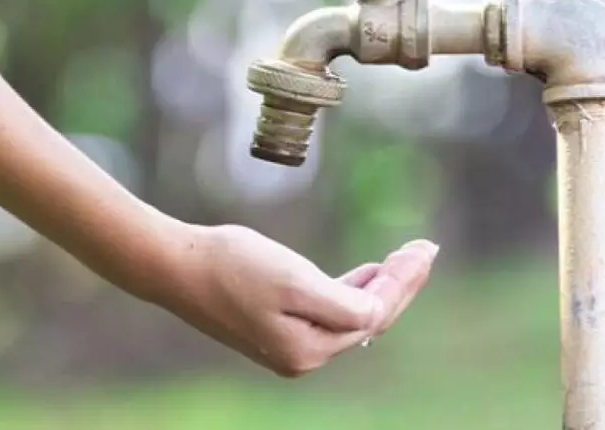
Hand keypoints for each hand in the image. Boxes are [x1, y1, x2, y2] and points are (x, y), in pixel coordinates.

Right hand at [154, 223, 438, 377]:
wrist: (178, 266)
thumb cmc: (233, 266)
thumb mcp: (294, 281)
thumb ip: (342, 303)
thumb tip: (378, 314)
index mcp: (310, 349)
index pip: (374, 314)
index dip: (403, 281)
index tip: (425, 248)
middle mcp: (304, 355)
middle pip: (368, 319)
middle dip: (400, 284)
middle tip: (426, 250)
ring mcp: (290, 344)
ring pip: (350, 315)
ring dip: (378, 286)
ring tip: (404, 260)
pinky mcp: (277, 327)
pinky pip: (328, 312)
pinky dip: (351, 290)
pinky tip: (364, 275)